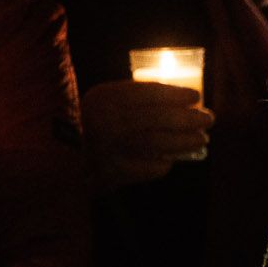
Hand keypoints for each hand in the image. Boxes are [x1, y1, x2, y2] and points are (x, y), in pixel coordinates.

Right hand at [85, 80, 213, 187]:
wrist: (59, 158)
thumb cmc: (85, 125)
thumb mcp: (102, 101)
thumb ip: (132, 98)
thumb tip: (176, 101)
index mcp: (104, 98)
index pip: (148, 92)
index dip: (176, 94)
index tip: (195, 96)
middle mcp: (106, 121)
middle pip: (158, 118)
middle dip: (188, 118)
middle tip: (209, 119)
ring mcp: (109, 149)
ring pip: (158, 143)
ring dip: (185, 141)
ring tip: (202, 139)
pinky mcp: (112, 174)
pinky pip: (148, 168)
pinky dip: (163, 163)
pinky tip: (172, 159)